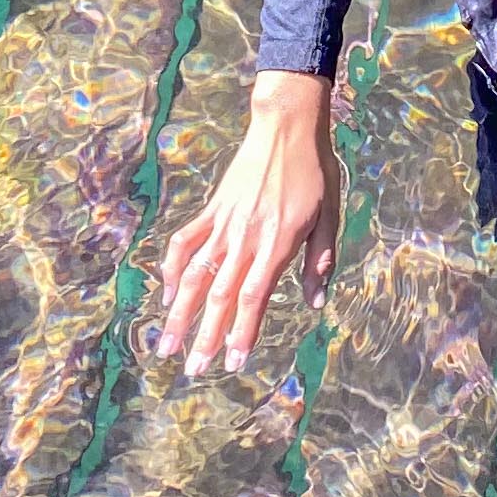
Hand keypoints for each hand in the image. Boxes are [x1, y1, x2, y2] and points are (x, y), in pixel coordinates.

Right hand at [155, 72, 340, 378]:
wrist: (286, 126)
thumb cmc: (315, 172)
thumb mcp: (330, 217)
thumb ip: (319, 261)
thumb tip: (315, 303)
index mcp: (277, 242)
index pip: (255, 298)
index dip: (242, 332)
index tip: (232, 361)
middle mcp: (246, 238)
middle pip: (219, 295)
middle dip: (205, 336)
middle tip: (193, 370)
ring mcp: (224, 224)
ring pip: (195, 275)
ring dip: (179, 312)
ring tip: (166, 344)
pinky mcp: (212, 210)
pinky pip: (185, 242)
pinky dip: (172, 267)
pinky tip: (166, 293)